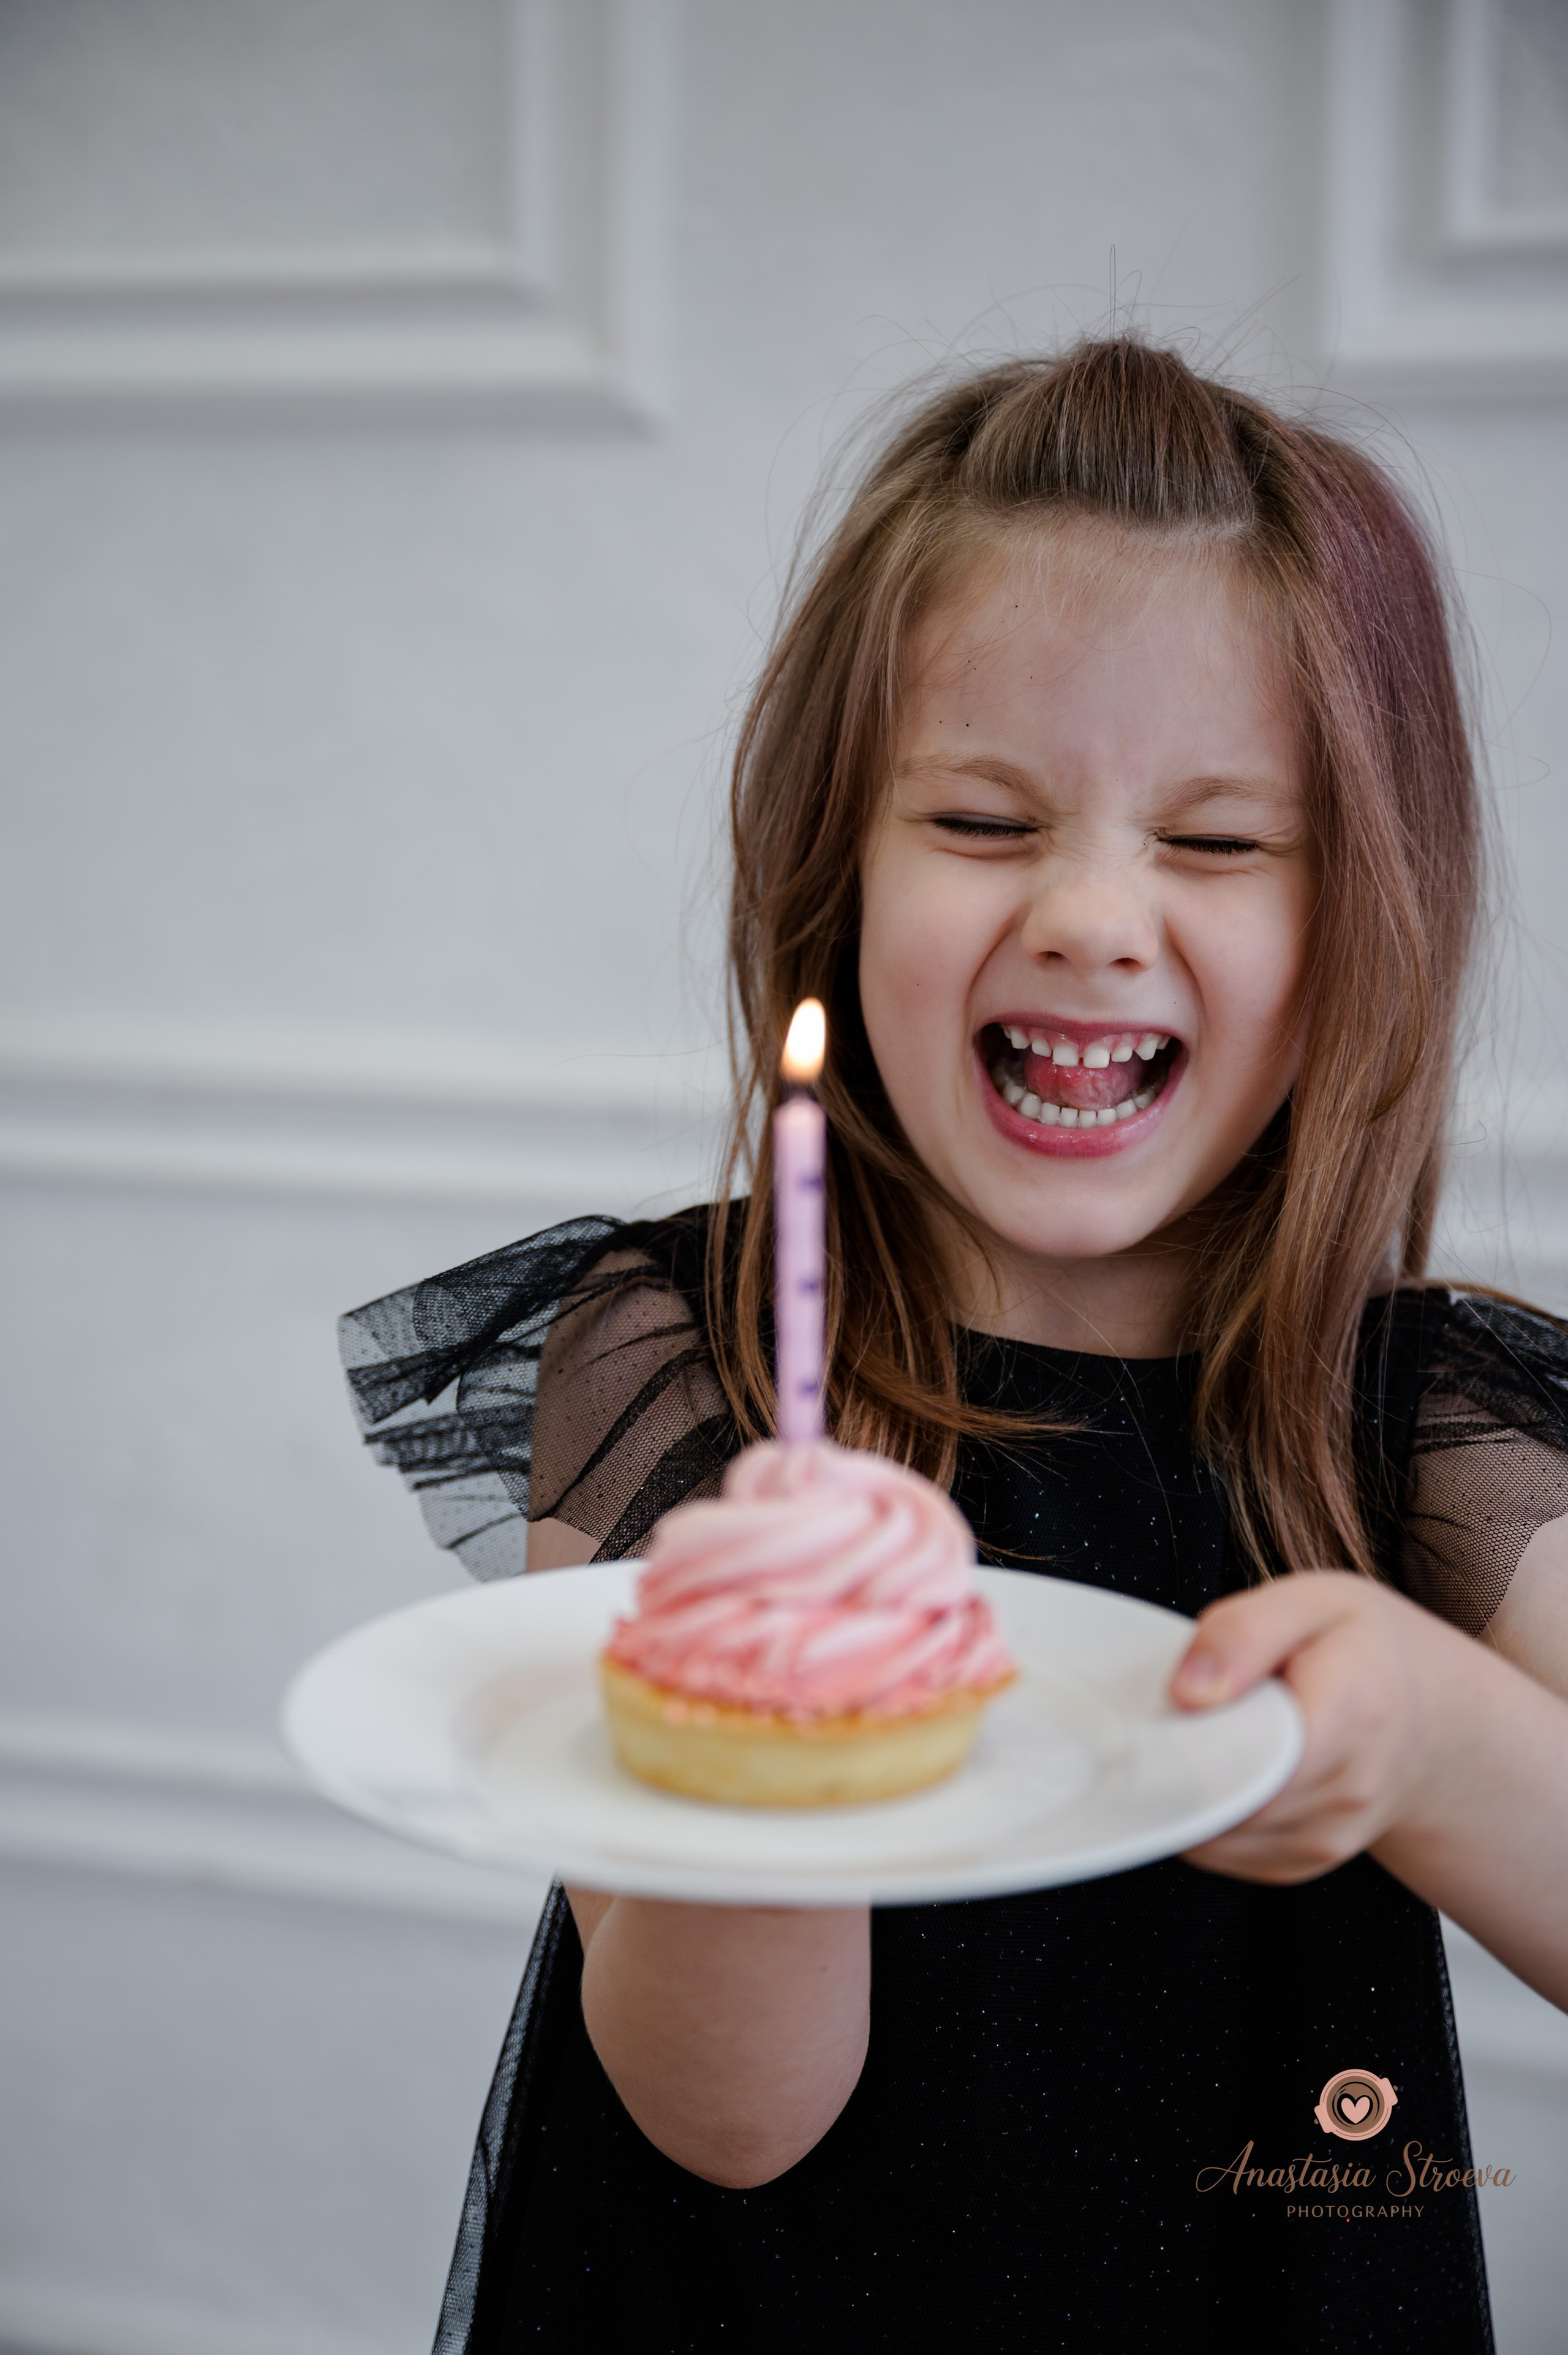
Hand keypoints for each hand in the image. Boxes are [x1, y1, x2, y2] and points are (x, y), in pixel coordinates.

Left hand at [1168, 1570, 1471, 1883]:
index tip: (1171, 1711)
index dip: (1192, 1740)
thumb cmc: (1367, 1651)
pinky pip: (1226, 1850)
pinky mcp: (1305, 1861)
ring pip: (1216, 1832)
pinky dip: (1209, 1810)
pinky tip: (1228, 1767)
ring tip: (1218, 1731)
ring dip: (1194, 1785)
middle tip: (1184, 1710)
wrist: (1430, 1719)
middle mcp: (1348, 1790)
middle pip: (1224, 1797)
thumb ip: (1242, 1634)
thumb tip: (1185, 1694)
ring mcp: (1329, 1837)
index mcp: (1353, 1711)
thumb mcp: (1311, 1603)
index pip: (1252, 1758)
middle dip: (1184, 1757)